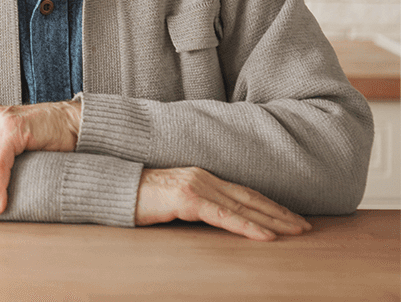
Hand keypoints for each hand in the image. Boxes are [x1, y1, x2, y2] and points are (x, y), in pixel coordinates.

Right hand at [136, 167, 309, 240]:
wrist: (108, 187)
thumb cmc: (134, 197)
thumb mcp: (169, 201)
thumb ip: (192, 206)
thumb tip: (211, 221)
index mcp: (200, 177)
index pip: (243, 193)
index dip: (269, 205)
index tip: (291, 217)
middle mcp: (203, 178)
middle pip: (251, 198)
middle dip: (281, 213)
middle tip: (306, 226)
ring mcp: (196, 186)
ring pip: (244, 207)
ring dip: (274, 221)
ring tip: (296, 231)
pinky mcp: (187, 199)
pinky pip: (225, 217)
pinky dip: (249, 226)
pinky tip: (266, 236)